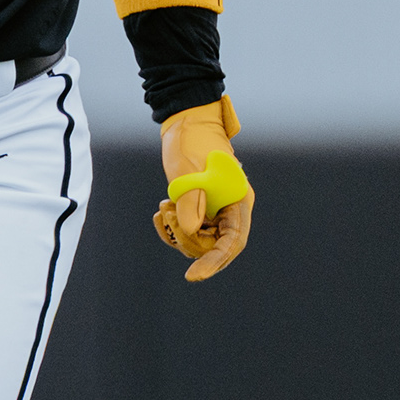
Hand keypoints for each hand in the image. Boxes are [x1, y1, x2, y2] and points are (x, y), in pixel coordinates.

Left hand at [152, 98, 251, 282]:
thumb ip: (192, 200)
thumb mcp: (189, 169)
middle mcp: (229, 211)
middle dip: (186, 238)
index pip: (232, 242)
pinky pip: (186, 233)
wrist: (185, 124)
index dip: (214, 261)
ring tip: (163, 206)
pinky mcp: (199, 211)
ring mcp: (214, 213)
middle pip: (211, 247)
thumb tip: (192, 230)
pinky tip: (162, 210)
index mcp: (238, 202)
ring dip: (175, 231)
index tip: (193, 275)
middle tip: (166, 214)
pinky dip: (170, 227)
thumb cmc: (193, 142)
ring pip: (196, 242)